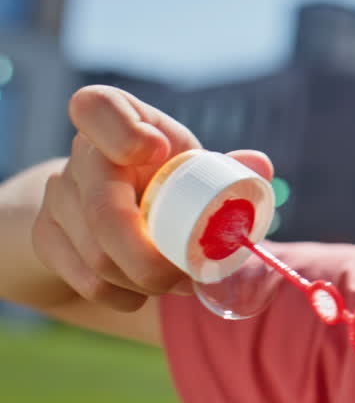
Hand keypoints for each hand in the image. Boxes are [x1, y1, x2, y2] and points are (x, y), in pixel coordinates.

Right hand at [32, 86, 272, 310]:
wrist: (108, 202)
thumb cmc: (167, 177)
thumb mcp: (194, 163)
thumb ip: (228, 168)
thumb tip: (260, 167)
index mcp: (116, 121)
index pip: (95, 107)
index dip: (120, 130)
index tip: (154, 150)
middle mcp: (80, 156)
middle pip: (102, 211)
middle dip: (152, 258)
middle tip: (191, 276)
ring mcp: (58, 197)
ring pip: (99, 258)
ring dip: (147, 282)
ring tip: (179, 283)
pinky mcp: (47, 237)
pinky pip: (88, 282)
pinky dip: (124, 296)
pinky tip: (144, 294)